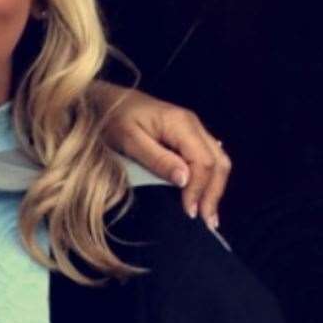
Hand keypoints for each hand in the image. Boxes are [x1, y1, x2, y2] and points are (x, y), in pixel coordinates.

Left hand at [94, 83, 231, 228]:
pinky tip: (202, 196)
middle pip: (218, 163)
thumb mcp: (129, 140)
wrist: (103, 100)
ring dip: (214, 189)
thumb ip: (157, 159)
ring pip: (217, 161)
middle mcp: (193, 125)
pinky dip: (208, 180)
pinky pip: (206, 159)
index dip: (199, 190)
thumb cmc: (112, 118)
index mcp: (182, 124)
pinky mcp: (185, 136)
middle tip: (207, 223)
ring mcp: (191, 130)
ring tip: (208, 216)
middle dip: (214, 194)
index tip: (189, 213)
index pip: (203, 162)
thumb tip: (185, 180)